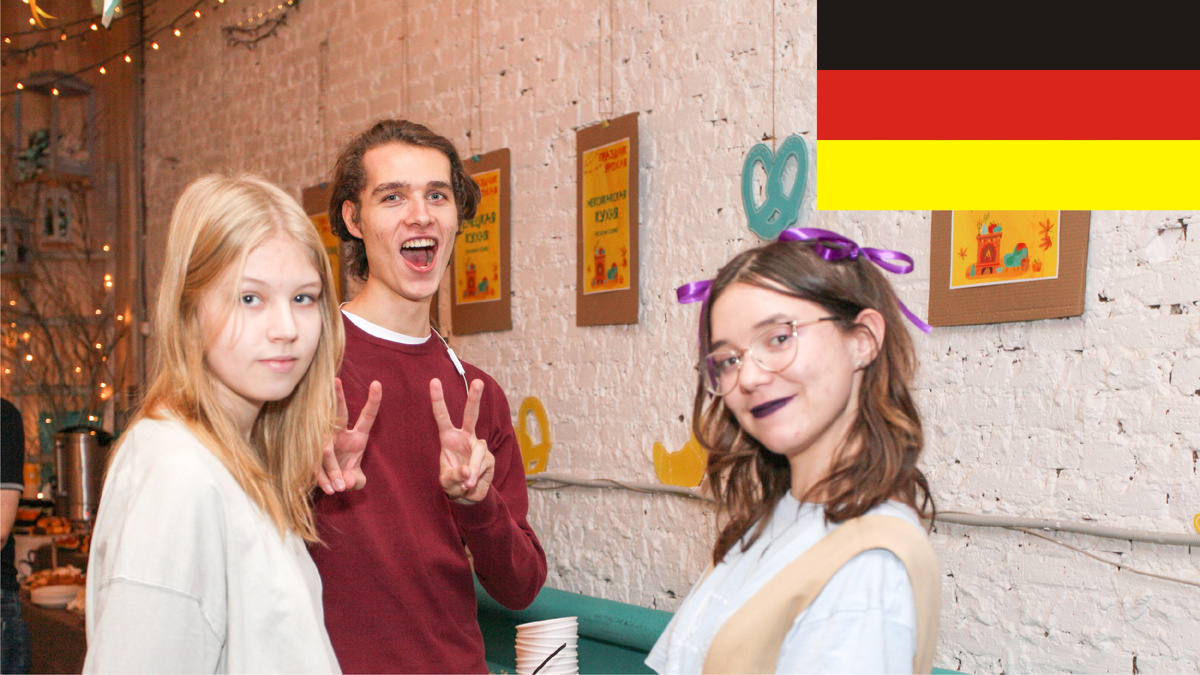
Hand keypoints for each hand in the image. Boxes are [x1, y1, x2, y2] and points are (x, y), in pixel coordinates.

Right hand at [316, 378, 381, 493]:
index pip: (367, 416)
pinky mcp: (312, 453)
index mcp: (358, 436)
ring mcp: (324, 441)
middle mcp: (340, 433)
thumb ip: (356, 481)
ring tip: (340, 487)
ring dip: (333, 470)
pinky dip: (324, 479)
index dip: (373, 401)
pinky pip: (316, 464)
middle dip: (337, 396)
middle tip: (335, 379)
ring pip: (326, 449)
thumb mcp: (355, 480)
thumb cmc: (346, 475)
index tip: (377, 383)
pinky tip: (330, 489)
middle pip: (339, 413)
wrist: (329, 483)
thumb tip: (346, 482)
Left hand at [431, 378, 493, 503]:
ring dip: (474, 468)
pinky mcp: (489, 458)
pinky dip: (477, 476)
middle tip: (478, 381)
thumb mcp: (446, 481)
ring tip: (468, 483)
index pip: (442, 416)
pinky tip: (472, 484)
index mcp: (448, 437)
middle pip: (471, 415)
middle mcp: (465, 437)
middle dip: (474, 398)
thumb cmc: (452, 482)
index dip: (438, 399)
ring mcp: (478, 446)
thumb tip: (468, 471)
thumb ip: (454, 476)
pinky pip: (483, 465)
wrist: (467, 494)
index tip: (434, 381)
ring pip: (479, 451)